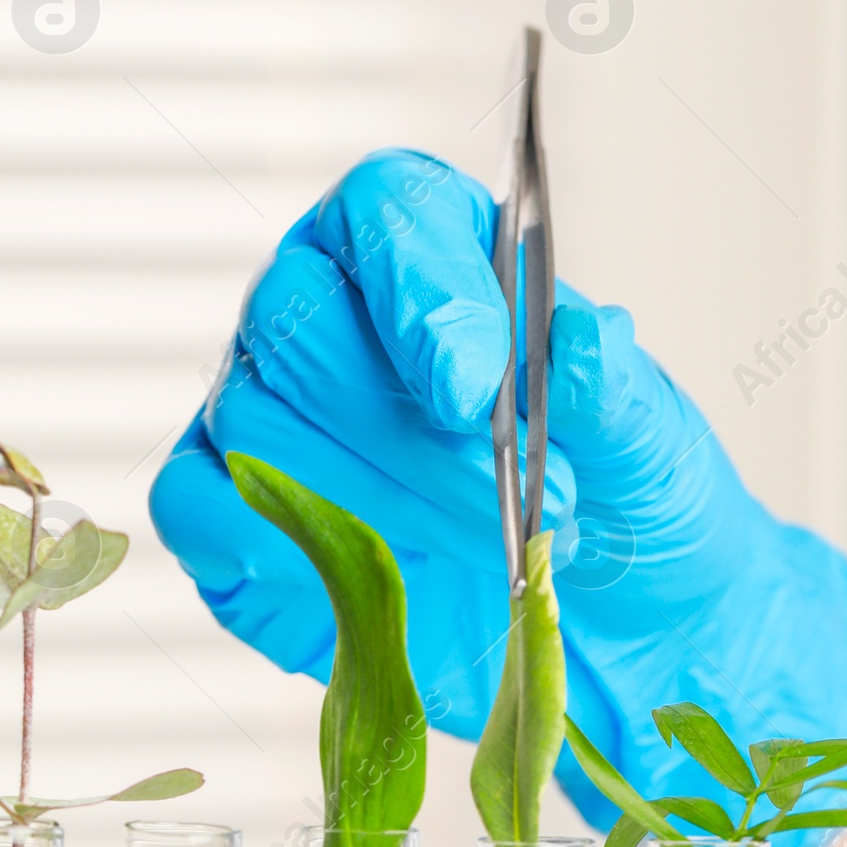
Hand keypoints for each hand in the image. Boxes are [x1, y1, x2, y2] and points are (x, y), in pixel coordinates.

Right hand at [150, 150, 846, 846]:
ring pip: (255, 420)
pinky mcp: (240, 523)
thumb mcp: (653, 445)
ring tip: (476, 554)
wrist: (613, 633)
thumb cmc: (623, 507)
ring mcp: (275, 419)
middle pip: (300, 317)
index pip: (387, 213)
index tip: (470, 389)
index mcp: (435, 256)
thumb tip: (579, 345)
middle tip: (504, 505)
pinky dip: (243, 537)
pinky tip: (333, 575)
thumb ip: (613, 390)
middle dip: (401, 429)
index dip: (416, 289)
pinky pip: (193, 506)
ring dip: (362, 500)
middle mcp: (335, 319)